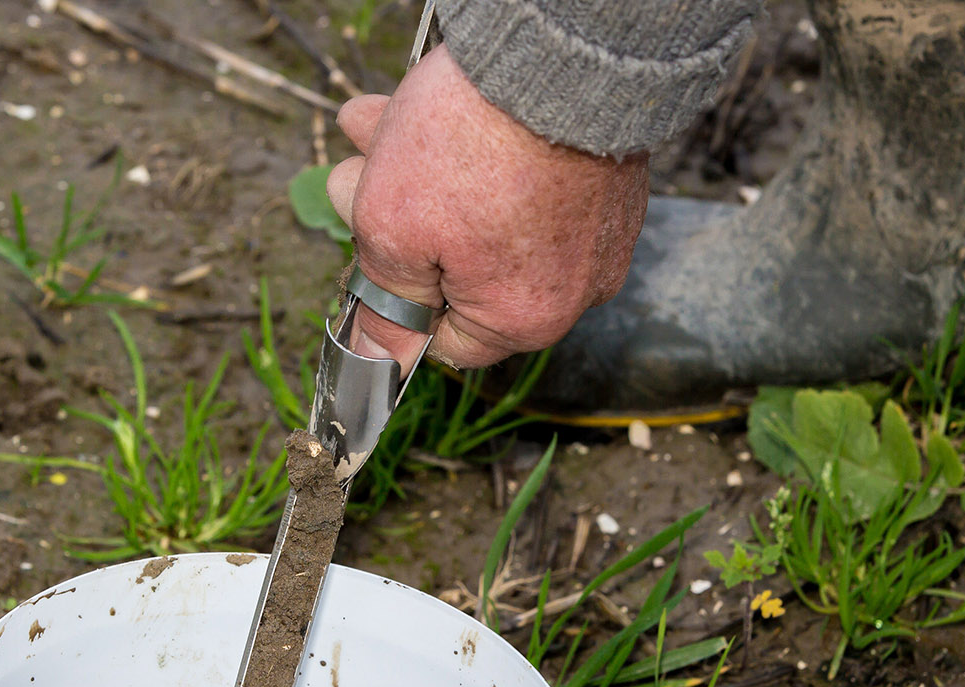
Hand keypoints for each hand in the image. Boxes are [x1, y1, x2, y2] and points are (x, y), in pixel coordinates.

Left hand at [326, 45, 648, 373]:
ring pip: (487, 216)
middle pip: (461, 270)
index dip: (397, 298)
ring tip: (372, 124)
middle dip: (397, 220)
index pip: (446, 340)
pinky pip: (530, 184)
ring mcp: (598, 230)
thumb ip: (382, 304)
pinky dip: (477, 153)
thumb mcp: (394, 235)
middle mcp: (575, 287)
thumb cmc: (473, 146)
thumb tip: (375, 360)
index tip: (367, 252)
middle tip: (356, 174)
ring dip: (421, 173)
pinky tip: (428, 108)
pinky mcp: (608, 178)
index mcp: (526, 318)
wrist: (560, 49)